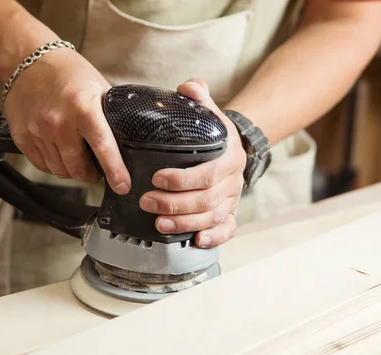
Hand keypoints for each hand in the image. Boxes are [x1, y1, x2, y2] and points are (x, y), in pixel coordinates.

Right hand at [2, 48, 130, 193]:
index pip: (103, 148)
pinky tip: (58, 153)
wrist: (28, 59)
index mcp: (84, 108)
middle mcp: (59, 122)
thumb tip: (126, 142)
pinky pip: (41, 165)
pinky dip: (53, 165)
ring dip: (71, 171)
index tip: (123, 187)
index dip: (115, 171)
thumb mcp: (98, 88)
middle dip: (91, 175)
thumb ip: (109, 116)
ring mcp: (38, 131)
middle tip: (96, 170)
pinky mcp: (21, 136)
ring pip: (59, 170)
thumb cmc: (68, 73)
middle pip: (78, 168)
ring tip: (77, 158)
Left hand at [139, 79, 246, 247]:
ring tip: (158, 224)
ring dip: (185, 223)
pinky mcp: (229, 213)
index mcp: (229, 155)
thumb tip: (188, 87)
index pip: (208, 172)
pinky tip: (196, 241)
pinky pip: (227, 229)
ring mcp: (232, 199)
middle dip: (174, 204)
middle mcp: (234, 180)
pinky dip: (213, 238)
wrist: (231, 148)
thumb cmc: (213, 132)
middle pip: (207, 199)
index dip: (183, 179)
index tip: (157, 178)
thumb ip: (197, 96)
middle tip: (146, 202)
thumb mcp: (207, 112)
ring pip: (212, 217)